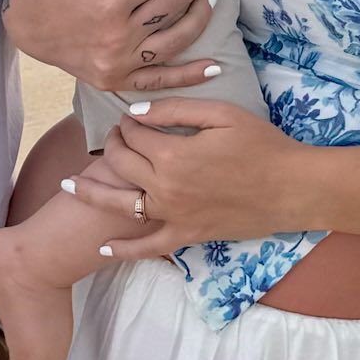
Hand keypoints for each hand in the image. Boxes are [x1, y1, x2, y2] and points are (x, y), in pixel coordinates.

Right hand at [3, 0, 217, 93]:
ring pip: (175, 41)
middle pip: (171, 5)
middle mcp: (118, 36)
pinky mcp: (119, 81)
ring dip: (200, 17)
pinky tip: (213, 66)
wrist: (28, 29)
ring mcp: (120, 63)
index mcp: (108, 4)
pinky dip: (189, 76)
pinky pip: (160, 80)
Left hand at [66, 97, 308, 257]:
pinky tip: (101, 247)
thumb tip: (138, 113)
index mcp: (174, 154)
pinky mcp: (187, 235)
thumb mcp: (221, 114)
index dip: (128, 123)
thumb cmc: (261, 145)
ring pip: (121, 205)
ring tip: (68, 185)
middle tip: (115, 136)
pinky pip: (148, 247)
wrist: (292, 188)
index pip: (134, 135)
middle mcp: (166, 188)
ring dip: (93, 192)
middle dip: (114, 145)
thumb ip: (176, 109)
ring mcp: (174, 215)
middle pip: (123, 164)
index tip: (131, 117)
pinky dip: (123, 250)